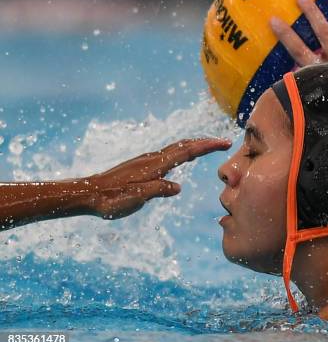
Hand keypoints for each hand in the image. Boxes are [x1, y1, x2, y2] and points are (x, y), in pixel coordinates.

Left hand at [87, 138, 230, 218]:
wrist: (88, 194)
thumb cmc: (111, 199)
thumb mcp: (136, 198)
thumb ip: (158, 190)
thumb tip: (177, 187)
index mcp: (155, 165)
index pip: (187, 152)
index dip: (207, 146)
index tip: (225, 142)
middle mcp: (152, 159)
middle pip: (183, 146)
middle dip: (205, 143)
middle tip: (224, 142)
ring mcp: (147, 161)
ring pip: (176, 148)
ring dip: (194, 146)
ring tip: (208, 146)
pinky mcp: (142, 166)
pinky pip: (169, 154)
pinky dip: (182, 152)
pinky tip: (182, 158)